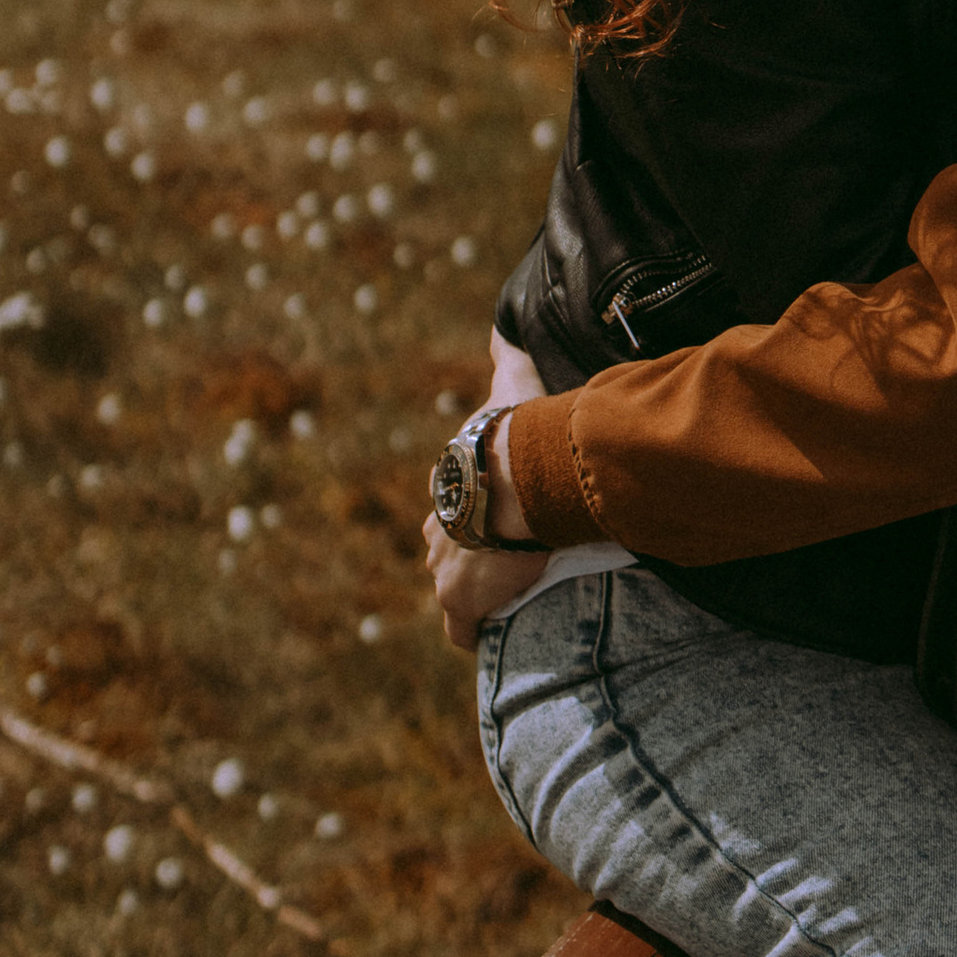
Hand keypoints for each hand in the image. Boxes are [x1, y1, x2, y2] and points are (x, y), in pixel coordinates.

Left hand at [423, 355, 544, 647]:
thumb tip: (503, 324)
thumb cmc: (515, 436)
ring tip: (510, 596)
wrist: (518, 480)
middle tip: (507, 558)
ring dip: (475, 592)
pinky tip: (493, 631)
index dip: (474, 508)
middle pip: (447, 544)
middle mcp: (437, 524)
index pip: (452, 498)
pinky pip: (460, 627)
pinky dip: (472, 631)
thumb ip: (505, 355)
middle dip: (470, 552)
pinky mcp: (459, 600)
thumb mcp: (510, 386)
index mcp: (449, 480)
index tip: (497, 516)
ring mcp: (444, 565)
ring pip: (451, 585)